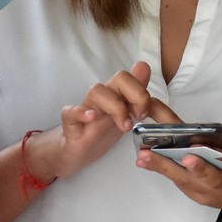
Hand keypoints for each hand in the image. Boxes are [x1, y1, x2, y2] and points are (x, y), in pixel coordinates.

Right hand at [34, 62, 177, 180]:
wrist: (77, 151)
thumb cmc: (102, 131)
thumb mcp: (126, 115)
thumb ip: (140, 96)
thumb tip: (147, 70)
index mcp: (119, 95)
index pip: (135, 79)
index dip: (146, 93)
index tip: (151, 115)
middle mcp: (104, 97)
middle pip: (120, 77)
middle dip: (137, 95)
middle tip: (140, 117)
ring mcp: (87, 108)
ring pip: (97, 91)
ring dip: (116, 107)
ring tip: (124, 126)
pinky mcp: (72, 124)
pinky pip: (70, 111)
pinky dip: (81, 112)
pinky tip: (92, 117)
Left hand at [134, 105, 221, 212]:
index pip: (215, 175)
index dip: (201, 168)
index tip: (188, 156)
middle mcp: (212, 188)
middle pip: (187, 178)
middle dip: (166, 166)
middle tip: (145, 154)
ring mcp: (200, 192)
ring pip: (177, 178)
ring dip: (158, 166)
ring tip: (140, 153)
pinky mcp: (192, 190)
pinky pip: (176, 178)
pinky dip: (162, 167)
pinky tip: (147, 155)